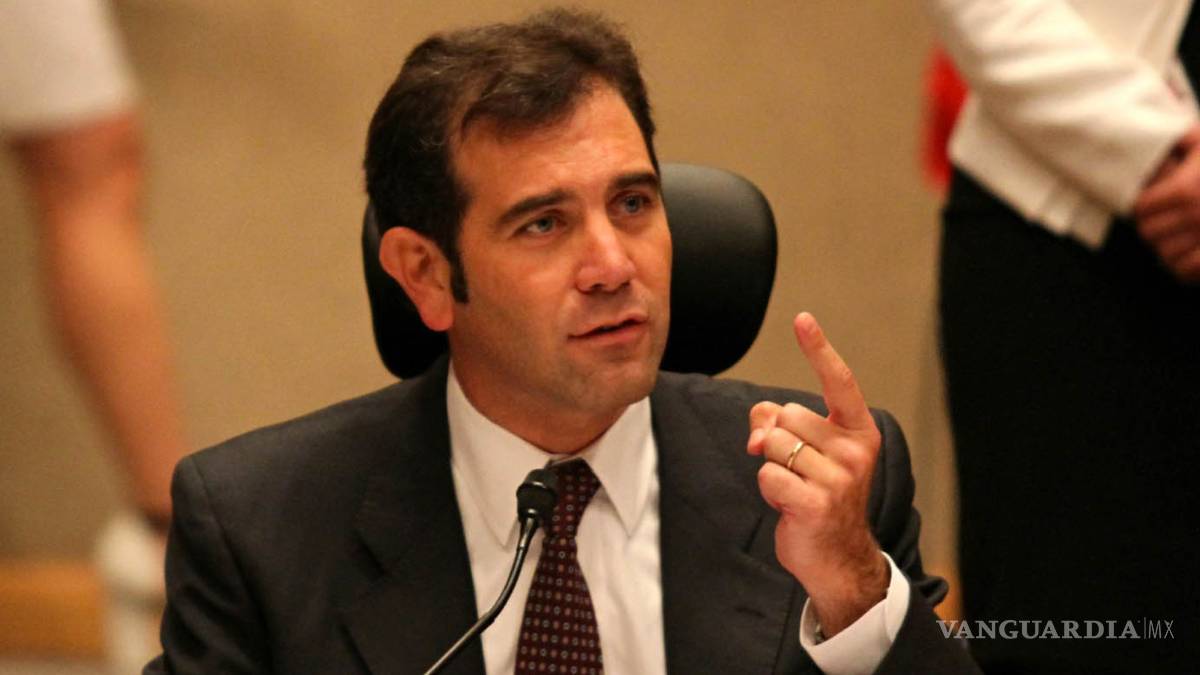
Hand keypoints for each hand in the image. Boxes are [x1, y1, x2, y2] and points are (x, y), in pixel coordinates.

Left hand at [746, 312, 887, 636]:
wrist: (836, 557)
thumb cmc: (817, 495)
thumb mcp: (804, 453)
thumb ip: (777, 425)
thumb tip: (758, 431)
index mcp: (858, 431)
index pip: (837, 381)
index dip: (818, 348)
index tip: (802, 318)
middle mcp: (855, 450)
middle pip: (785, 416)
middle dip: (776, 440)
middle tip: (796, 470)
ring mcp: (840, 478)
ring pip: (773, 445)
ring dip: (771, 466)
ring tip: (794, 488)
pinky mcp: (818, 503)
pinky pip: (768, 475)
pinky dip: (768, 489)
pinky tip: (789, 505)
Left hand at [1133, 124, 1199, 282]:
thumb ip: (1184, 138)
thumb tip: (1159, 143)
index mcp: (1188, 188)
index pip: (1141, 208)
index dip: (1144, 206)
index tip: (1151, 203)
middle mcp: (1197, 216)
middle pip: (1149, 233)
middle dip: (1154, 226)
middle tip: (1163, 220)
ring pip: (1165, 255)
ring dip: (1168, 247)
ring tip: (1177, 236)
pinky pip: (1187, 272)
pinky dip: (1183, 267)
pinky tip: (1189, 254)